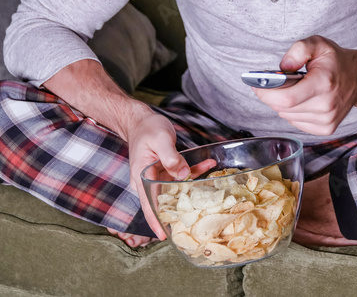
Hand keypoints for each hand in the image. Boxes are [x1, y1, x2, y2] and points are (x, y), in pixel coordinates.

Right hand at [121, 109, 213, 240]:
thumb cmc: (147, 129)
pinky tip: (210, 163)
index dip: (155, 221)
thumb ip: (171, 157)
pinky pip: (182, 174)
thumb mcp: (160, 139)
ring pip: (177, 188)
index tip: (162, 236)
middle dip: (180, 211)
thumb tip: (182, 174)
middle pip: (164, 201)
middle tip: (198, 220)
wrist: (142, 120)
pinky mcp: (167, 169)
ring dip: (194, 186)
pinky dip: (195, 170)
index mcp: (142, 176)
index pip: (148, 204)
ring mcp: (159, 175)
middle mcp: (149, 180)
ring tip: (214, 188)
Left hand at [254, 35, 356, 135]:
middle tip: (271, 83)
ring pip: (288, 116)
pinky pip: (296, 122)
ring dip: (283, 104)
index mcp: (324, 83)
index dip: (266, 93)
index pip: (287, 98)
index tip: (257, 85)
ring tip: (292, 89)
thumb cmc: (335, 61)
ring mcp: (327, 120)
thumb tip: (283, 67)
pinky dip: (292, 112)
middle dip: (271, 95)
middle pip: (284, 108)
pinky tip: (301, 100)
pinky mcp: (326, 128)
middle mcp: (327, 105)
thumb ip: (298, 49)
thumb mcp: (318, 43)